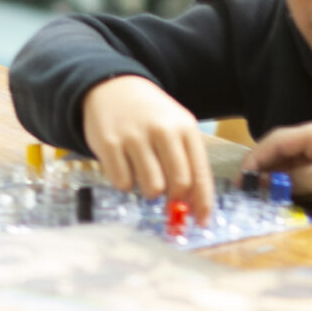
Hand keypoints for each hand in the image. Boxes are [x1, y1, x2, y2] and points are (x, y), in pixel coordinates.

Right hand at [80, 75, 214, 220]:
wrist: (114, 88)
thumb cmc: (151, 116)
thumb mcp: (176, 129)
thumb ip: (187, 163)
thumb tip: (192, 207)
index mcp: (185, 127)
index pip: (199, 173)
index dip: (202, 202)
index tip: (202, 222)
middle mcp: (162, 130)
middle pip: (178, 183)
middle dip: (175, 200)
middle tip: (167, 202)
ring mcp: (134, 136)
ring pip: (151, 187)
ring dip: (149, 190)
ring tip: (143, 173)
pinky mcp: (109, 143)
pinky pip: (123, 183)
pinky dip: (125, 183)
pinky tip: (124, 165)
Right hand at [243, 119, 311, 216]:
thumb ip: (296, 179)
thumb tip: (270, 184)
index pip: (275, 140)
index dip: (255, 158)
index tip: (240, 179)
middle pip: (282, 148)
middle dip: (263, 166)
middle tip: (246, 189)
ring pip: (294, 160)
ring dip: (277, 175)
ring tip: (260, 193)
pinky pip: (307, 169)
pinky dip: (293, 180)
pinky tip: (285, 193)